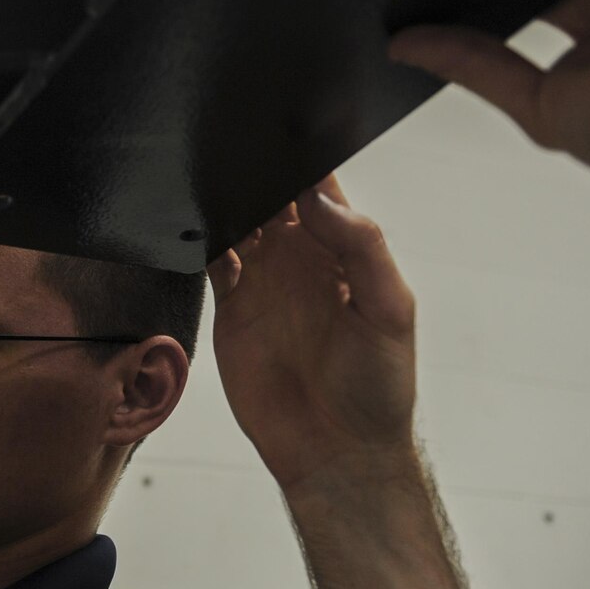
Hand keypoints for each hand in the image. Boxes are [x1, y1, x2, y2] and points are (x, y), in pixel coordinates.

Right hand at [209, 177, 418, 496]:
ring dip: (227, 200)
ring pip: (238, 219)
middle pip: (272, 196)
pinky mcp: (230, 308)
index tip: (287, 137)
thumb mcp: (390, 312)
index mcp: (345, 250)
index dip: (305, 161)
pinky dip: (202, 240)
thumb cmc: (378, 387)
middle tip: (240, 152)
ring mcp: (264, 281)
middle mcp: (302, 258)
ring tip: (216, 182)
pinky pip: (210, 260)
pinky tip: (199, 229)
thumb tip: (317, 199)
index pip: (322, 189)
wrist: (335, 451)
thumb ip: (362, 249)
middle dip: (258, 171)